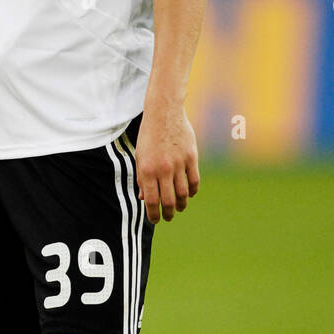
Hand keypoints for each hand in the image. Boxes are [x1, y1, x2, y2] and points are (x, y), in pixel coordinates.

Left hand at [135, 103, 199, 223]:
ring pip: (183, 194)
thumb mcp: (140, 157)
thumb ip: (142, 179)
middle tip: (168, 217)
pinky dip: (192, 191)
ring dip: (182, 205)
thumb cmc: (149, 136)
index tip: (155, 220)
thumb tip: (144, 199)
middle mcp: (163, 169)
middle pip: (169, 201)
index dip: (153, 214)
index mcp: (147, 170)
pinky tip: (189, 194)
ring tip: (179, 208)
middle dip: (169, 214)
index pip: (151, 201)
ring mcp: (179, 164)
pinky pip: (194, 181)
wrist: (164, 113)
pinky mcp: (192, 157)